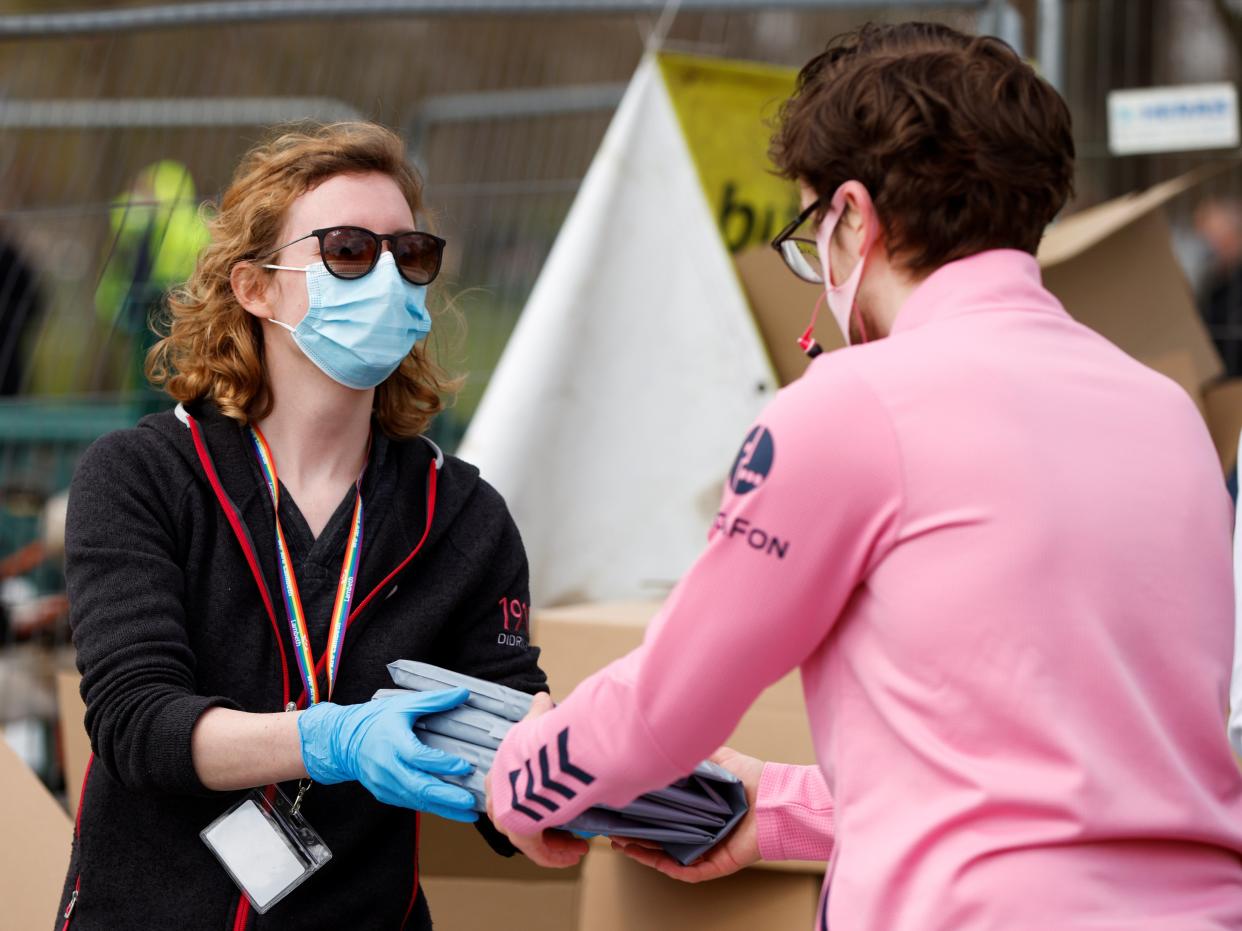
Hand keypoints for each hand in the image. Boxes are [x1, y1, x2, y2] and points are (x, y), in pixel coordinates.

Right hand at [298, 688, 478, 820]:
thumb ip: (435, 701)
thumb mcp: (404, 705)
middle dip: (446, 796)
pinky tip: (452, 811)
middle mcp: (387, 767)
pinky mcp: (385, 794)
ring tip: (469, 814)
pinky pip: (411, 803)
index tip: (465, 766)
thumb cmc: (377, 720)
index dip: (442, 763)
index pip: (419, 757)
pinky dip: (432, 808)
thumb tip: (463, 693)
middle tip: (470, 801)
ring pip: (417, 801)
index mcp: (393, 743)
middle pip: (419, 786)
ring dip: (444, 809)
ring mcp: (385, 784)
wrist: (343, 741)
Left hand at [484, 691, 589, 868]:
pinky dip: (557, 855)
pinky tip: (575, 853)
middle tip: (564, 829)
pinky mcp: (519, 833)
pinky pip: (539, 851)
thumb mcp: (538, 720)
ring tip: (575, 846)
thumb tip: (543, 697)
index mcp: (498, 769)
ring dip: (553, 843)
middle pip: (515, 818)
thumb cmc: (542, 736)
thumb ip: (540, 712)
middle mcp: (497, 794)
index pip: (505, 791)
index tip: (549, 801)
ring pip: (528, 837)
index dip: (527, 798)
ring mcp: (505, 815)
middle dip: (541, 825)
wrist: (546, 755)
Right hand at [610, 746, 762, 882]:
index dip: (639, 812)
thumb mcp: (716, 760)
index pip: (662, 814)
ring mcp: (706, 849)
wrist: (779, 797)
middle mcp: (700, 830)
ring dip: (642, 852)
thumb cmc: (751, 777)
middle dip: (632, 834)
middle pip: (659, 837)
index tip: (617, 806)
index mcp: (698, 809)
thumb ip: (692, 757)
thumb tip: (662, 749)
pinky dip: (666, 867)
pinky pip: (687, 871)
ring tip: (619, 843)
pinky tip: (647, 858)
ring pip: (667, 856)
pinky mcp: (716, 865)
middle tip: (610, 828)